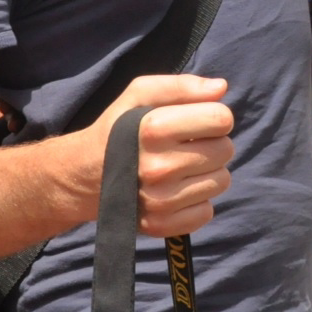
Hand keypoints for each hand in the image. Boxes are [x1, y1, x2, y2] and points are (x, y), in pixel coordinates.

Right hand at [88, 74, 234, 237]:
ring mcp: (160, 200)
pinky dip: (197, 201)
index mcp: (154, 129)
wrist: (86, 175)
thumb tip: (221, 88)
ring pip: (221, 181)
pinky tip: (176, 190)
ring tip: (181, 166)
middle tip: (187, 144)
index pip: (221, 119)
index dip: (214, 116)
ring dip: (207, 172)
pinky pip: (207, 211)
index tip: (197, 121)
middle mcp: (158, 167)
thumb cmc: (119, 128)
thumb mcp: (140, 94)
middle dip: (212, 143)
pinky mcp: (162, 225)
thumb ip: (181, 86)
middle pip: (225, 150)